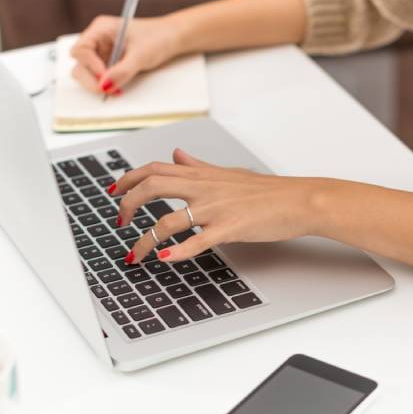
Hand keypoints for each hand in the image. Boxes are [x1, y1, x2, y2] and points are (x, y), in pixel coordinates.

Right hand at [70, 15, 185, 95]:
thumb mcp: (141, 55)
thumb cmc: (158, 37)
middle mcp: (97, 40)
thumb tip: (104, 86)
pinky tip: (117, 88)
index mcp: (100, 29)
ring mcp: (102, 53)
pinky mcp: (108, 64)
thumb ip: (122, 71)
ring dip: (97, 84)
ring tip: (115, 90)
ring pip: (86, 73)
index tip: (104, 76)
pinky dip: (105, 85)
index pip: (81, 49)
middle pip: (79, 63)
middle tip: (107, 90)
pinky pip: (98, 78)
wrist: (173, 39)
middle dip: (91, 78)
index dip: (90, 65)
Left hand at [111, 149, 322, 263]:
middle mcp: (203, 188)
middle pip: (151, 187)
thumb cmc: (266, 191)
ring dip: (144, 240)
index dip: (128, 178)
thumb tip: (177, 154)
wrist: (297, 201)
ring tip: (134, 255)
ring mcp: (215, 208)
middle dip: (128, 205)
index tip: (114, 191)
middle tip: (119, 223)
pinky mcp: (229, 228)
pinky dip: (176, 251)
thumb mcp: (227, 173)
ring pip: (167, 220)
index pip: (154, 169)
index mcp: (201, 175)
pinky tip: (163, 258)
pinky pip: (197, 241)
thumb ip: (198, 166)